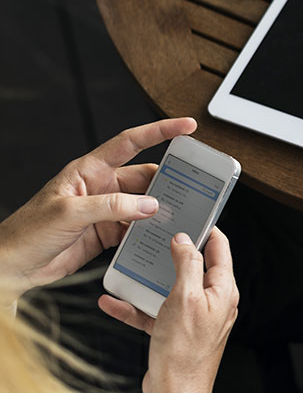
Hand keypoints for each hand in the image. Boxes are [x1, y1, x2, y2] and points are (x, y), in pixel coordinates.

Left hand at [0, 118, 196, 298]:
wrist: (12, 266)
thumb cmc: (27, 232)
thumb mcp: (69, 213)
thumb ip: (111, 207)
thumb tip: (148, 204)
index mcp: (89, 170)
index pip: (130, 142)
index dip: (160, 131)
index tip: (186, 126)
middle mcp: (101, 187)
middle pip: (145, 177)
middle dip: (170, 179)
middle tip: (196, 183)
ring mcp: (106, 210)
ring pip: (145, 204)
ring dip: (161, 209)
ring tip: (182, 213)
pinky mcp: (108, 232)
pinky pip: (137, 228)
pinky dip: (151, 232)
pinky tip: (161, 236)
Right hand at [99, 229, 238, 392]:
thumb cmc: (185, 351)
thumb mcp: (185, 298)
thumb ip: (188, 265)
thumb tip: (186, 240)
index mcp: (222, 291)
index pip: (220, 250)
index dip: (207, 230)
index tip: (192, 214)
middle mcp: (212, 303)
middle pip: (193, 267)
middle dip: (173, 252)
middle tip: (154, 234)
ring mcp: (193, 318)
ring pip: (169, 289)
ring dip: (148, 280)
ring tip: (129, 264)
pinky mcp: (174, 333)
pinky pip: (154, 313)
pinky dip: (135, 307)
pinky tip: (112, 301)